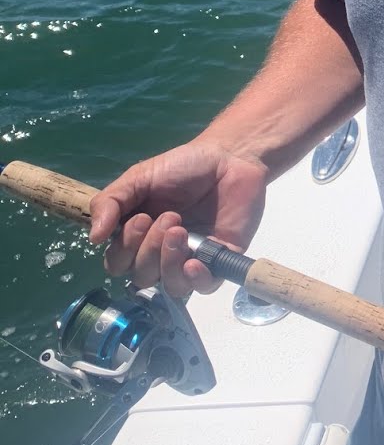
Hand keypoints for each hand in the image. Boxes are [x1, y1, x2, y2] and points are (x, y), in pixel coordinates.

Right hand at [89, 140, 268, 295]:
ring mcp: (191, 258)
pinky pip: (204, 287)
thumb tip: (93, 238)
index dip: (125, 249)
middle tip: (171, 217)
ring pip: (171, 287)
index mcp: (138, 236)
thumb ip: (110, 202)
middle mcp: (162, 253)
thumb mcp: (139, 177)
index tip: (141, 218)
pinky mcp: (220, 260)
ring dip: (169, 263)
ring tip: (181, 231)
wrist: (229, 157)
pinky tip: (194, 262)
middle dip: (150, 249)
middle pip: (142, 277)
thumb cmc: (182, 167)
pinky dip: (196, 280)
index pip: (118, 263)